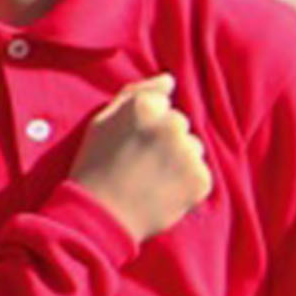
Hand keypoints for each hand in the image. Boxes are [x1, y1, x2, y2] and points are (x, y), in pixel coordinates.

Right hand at [72, 75, 212, 244]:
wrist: (99, 216)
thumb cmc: (94, 167)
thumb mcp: (102, 122)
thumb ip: (136, 94)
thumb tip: (169, 79)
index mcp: (144, 107)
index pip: (161, 104)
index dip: (143, 125)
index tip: (128, 144)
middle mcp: (171, 125)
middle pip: (179, 125)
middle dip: (164, 140)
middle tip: (138, 164)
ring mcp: (188, 153)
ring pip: (192, 148)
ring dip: (177, 160)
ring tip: (150, 179)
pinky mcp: (201, 179)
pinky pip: (199, 174)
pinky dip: (185, 183)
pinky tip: (161, 191)